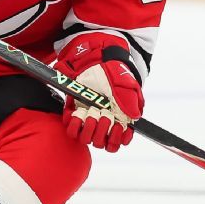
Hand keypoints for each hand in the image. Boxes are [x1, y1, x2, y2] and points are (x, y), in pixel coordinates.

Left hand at [56, 36, 144, 152]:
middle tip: (105, 115)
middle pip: (100, 142)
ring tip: (92, 113)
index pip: (115, 144)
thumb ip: (131, 103)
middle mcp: (100, 123)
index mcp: (116, 122)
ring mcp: (86, 119)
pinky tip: (80, 113)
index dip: (115, 140)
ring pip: (86, 139)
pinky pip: (71, 129)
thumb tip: (134, 118)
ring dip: (89, 129)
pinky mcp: (73, 112)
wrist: (97, 60)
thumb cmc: (114, 74)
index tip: (118, 126)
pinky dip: (74, 124)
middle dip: (103, 130)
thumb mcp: (127, 87)